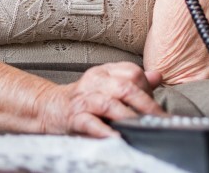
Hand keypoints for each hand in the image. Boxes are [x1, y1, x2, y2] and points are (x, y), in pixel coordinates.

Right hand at [37, 62, 164, 137]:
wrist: (49, 106)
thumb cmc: (83, 97)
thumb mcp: (107, 84)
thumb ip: (131, 81)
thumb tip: (157, 76)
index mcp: (105, 72)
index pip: (133, 73)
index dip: (147, 88)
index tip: (155, 106)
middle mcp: (95, 81)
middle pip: (125, 87)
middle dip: (145, 104)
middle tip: (159, 119)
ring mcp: (84, 99)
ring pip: (109, 104)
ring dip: (128, 117)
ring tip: (142, 127)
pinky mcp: (74, 117)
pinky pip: (90, 122)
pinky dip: (104, 130)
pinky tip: (116, 136)